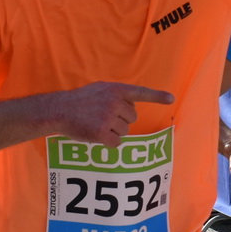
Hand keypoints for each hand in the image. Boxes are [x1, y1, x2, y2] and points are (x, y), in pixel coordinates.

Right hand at [56, 82, 175, 146]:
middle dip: (121, 121)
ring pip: (124, 131)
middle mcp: (114, 102)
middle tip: (103, 117)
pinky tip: (97, 135)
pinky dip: (109, 142)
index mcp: (116, 90)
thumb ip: (116, 95)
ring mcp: (108, 117)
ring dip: (113, 131)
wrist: (59, 110)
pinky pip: (116, 143)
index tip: (171, 99)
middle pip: (132, 118)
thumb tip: (132, 105)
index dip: (157, 96)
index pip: (141, 93)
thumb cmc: (80, 101)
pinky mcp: (102, 132)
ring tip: (97, 124)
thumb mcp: (100, 89)